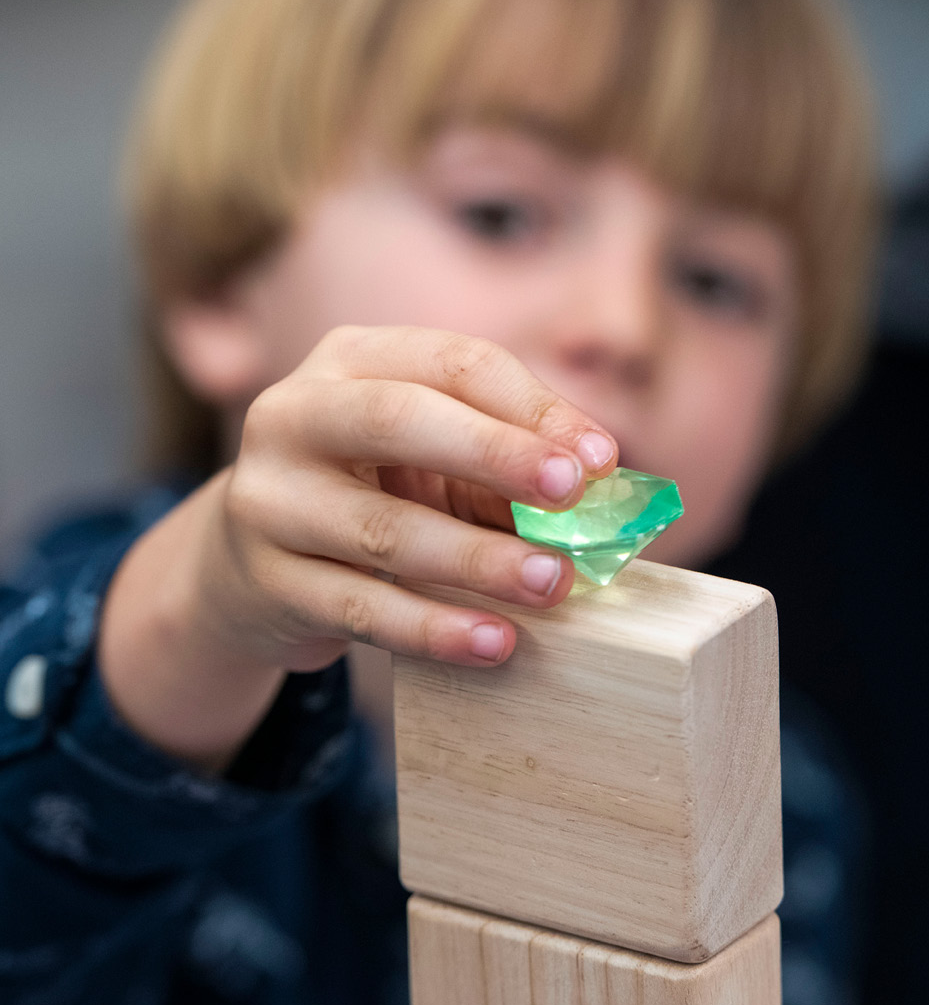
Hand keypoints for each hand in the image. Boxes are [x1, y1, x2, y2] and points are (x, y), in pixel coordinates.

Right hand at [99, 327, 616, 767]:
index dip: (533, 408)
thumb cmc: (368, 493)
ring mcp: (269, 499)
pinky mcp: (265, 581)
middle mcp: (294, 415)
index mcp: (351, 361)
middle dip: (496, 454)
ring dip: (479, 559)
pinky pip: (361, 608)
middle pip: (398, 420)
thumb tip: (604, 496)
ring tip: (552, 584)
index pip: (453, 364)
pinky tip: (494, 643)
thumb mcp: (426, 457)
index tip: (602, 460)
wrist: (247, 563)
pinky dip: (434, 629)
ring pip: (383, 528)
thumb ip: (502, 463)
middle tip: (573, 494)